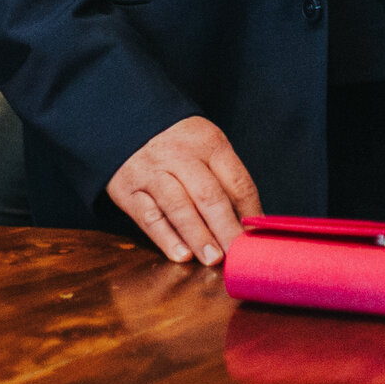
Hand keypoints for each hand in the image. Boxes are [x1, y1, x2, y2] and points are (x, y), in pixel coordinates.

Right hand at [106, 116, 261, 266]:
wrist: (126, 123)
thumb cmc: (178, 145)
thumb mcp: (206, 148)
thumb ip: (227, 182)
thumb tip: (251, 225)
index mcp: (208, 143)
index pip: (236, 182)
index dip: (250, 213)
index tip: (258, 240)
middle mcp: (179, 155)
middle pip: (208, 195)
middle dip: (226, 228)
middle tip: (239, 256)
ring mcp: (152, 172)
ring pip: (178, 207)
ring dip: (198, 236)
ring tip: (213, 259)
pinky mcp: (128, 190)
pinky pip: (149, 217)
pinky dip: (166, 238)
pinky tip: (181, 255)